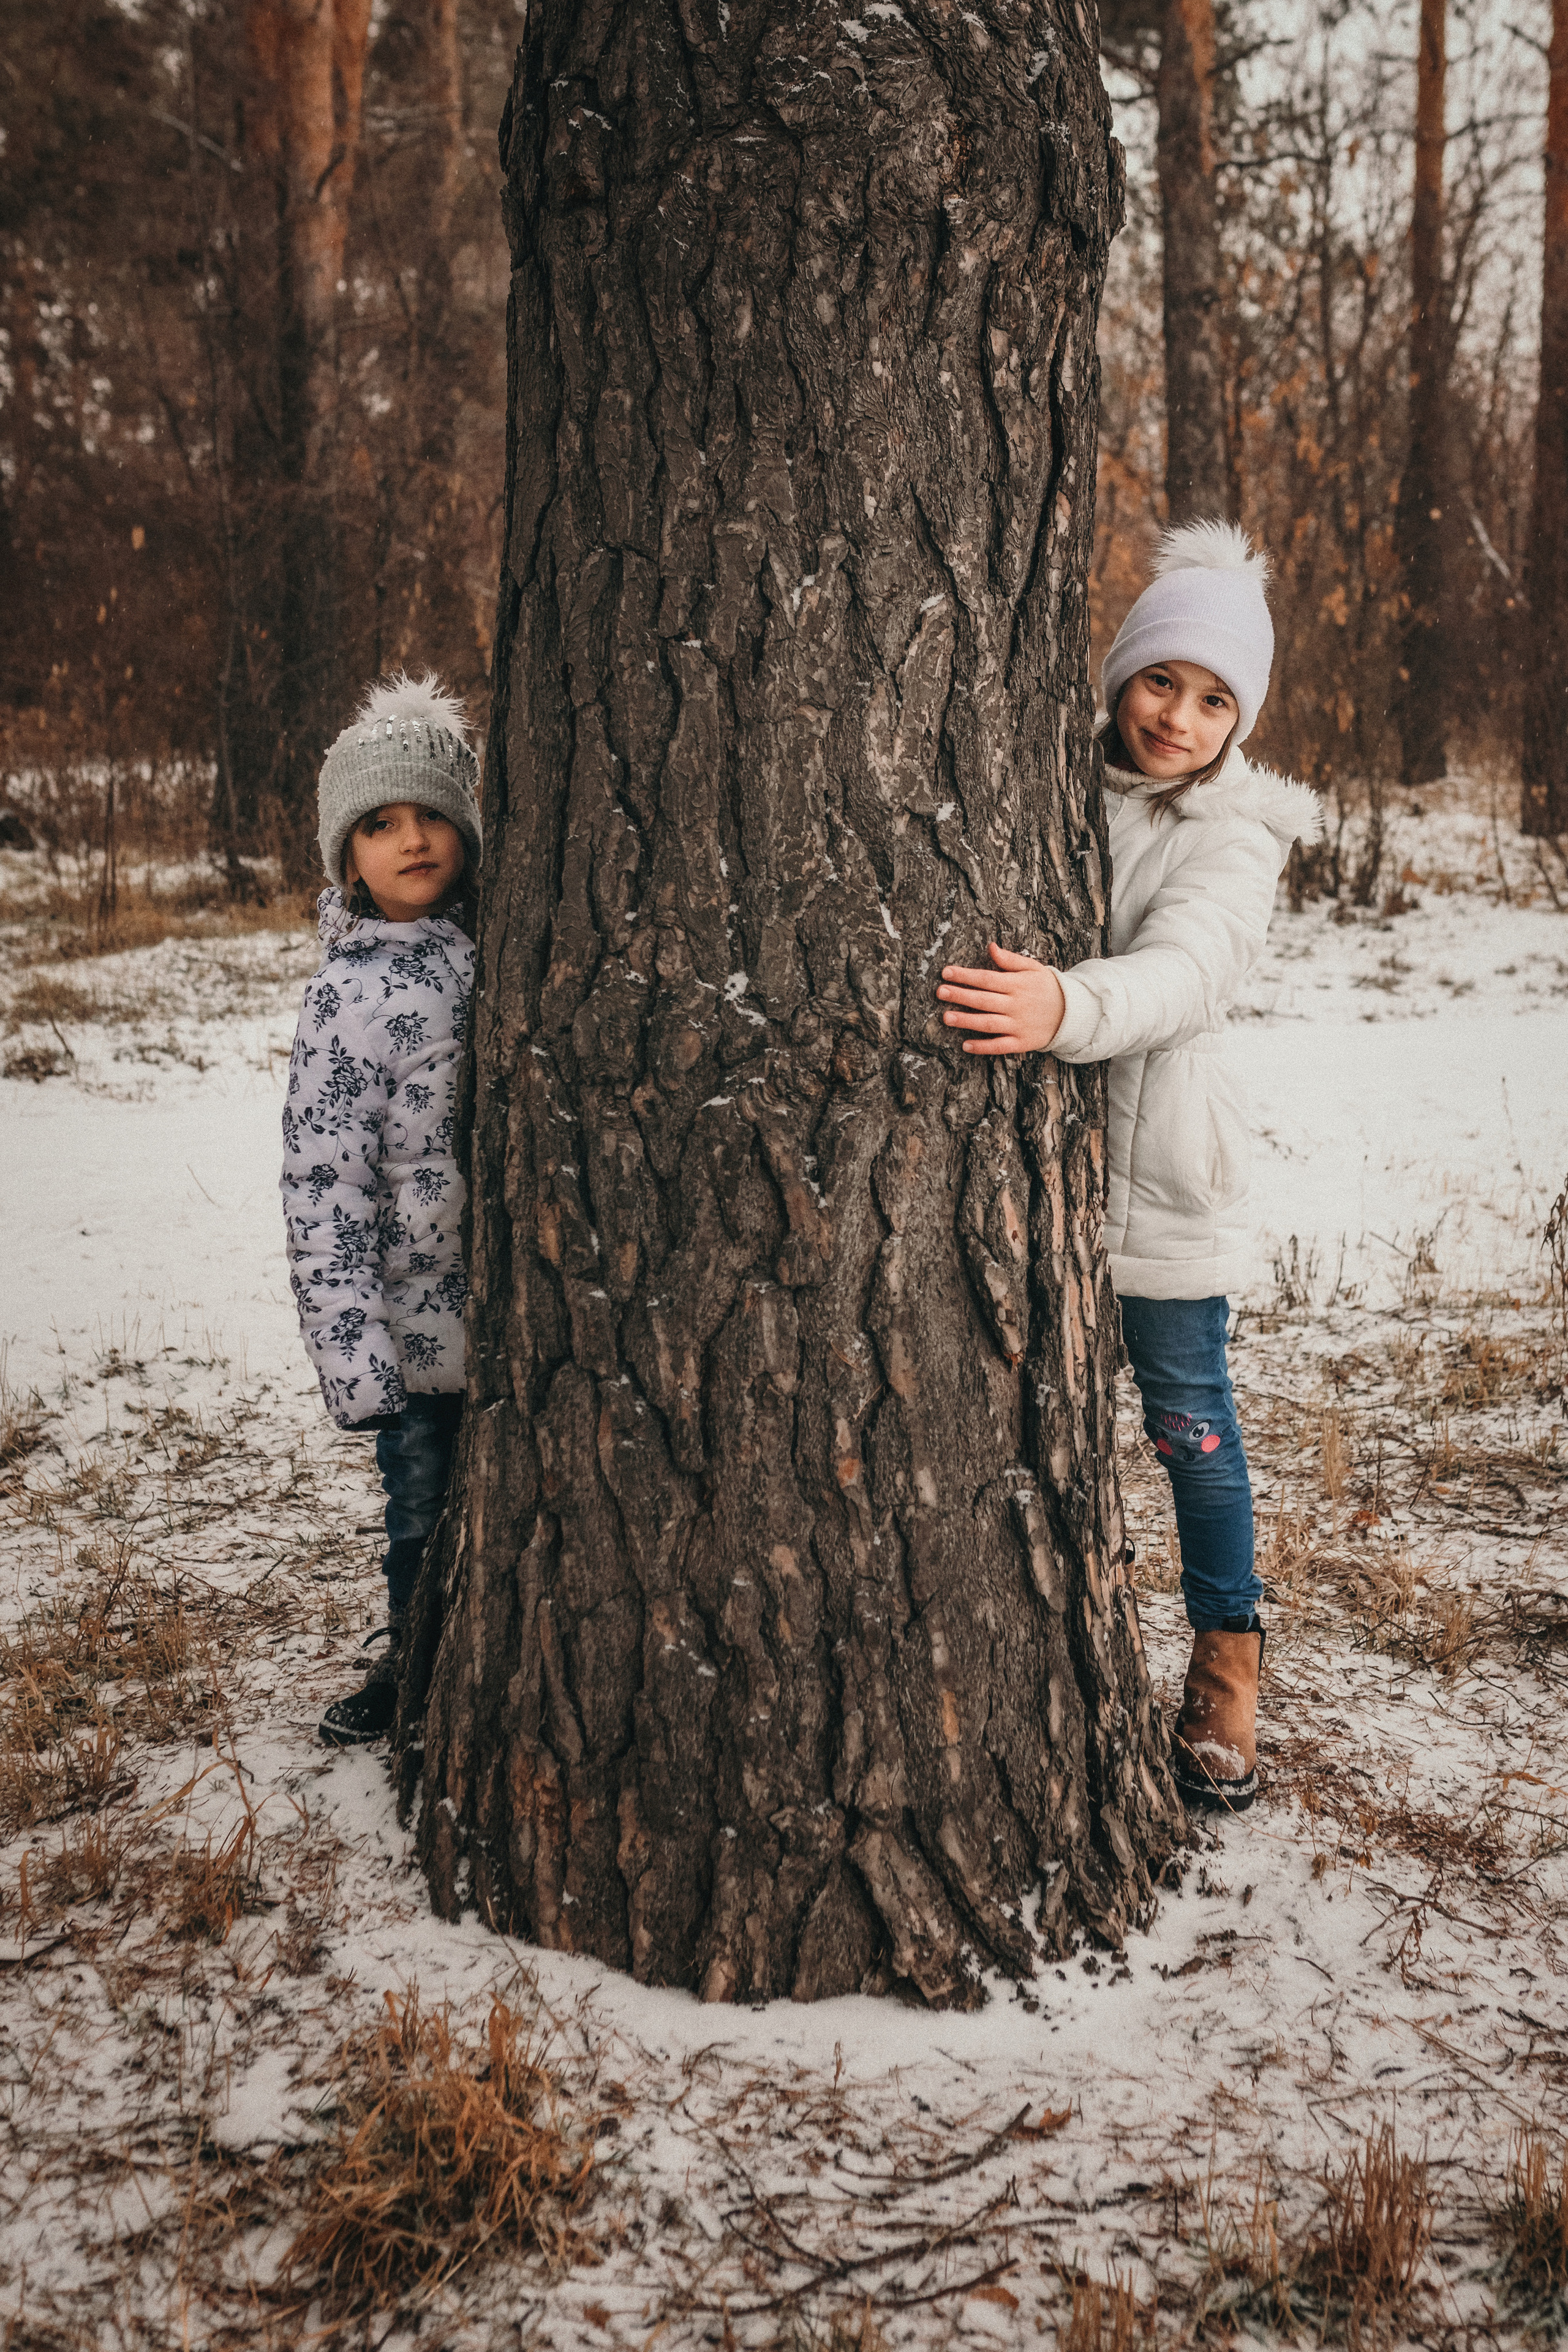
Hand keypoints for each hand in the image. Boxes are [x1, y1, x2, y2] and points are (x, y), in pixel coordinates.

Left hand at [936, 943, 1065, 1055]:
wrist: (1071, 1013)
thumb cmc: (1046, 987)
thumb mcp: (1032, 968)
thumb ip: (1010, 960)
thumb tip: (991, 946)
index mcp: (1017, 984)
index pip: (986, 978)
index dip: (965, 975)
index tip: (946, 972)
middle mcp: (1016, 1005)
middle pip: (983, 1000)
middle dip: (960, 995)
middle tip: (940, 992)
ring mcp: (1018, 1025)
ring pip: (988, 1023)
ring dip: (966, 1021)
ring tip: (946, 1017)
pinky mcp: (1021, 1042)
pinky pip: (1000, 1046)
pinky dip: (983, 1047)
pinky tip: (965, 1045)